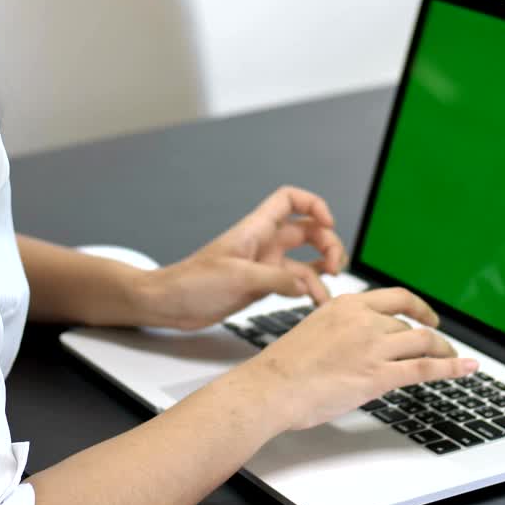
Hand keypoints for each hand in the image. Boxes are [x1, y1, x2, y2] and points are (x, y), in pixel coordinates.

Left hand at [138, 186, 347, 329]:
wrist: (170, 303)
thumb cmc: (192, 282)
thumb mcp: (238, 277)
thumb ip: (276, 279)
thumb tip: (306, 286)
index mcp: (256, 229)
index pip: (289, 200)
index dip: (313, 205)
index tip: (327, 223)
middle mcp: (264, 244)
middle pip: (308, 232)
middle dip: (328, 245)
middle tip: (335, 267)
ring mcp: (265, 266)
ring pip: (306, 262)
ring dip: (321, 274)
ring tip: (325, 295)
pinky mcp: (262, 287)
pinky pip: (294, 285)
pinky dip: (307, 292)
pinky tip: (312, 304)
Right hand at [222, 288, 477, 431]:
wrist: (271, 387)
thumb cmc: (283, 367)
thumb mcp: (315, 331)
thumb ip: (343, 330)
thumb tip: (362, 343)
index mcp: (347, 304)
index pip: (395, 297)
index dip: (418, 306)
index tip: (426, 316)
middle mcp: (363, 320)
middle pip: (409, 324)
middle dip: (430, 336)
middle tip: (441, 345)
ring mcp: (373, 346)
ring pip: (422, 342)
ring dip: (444, 351)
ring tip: (454, 360)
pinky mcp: (378, 375)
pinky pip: (425, 368)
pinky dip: (452, 368)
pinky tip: (467, 369)